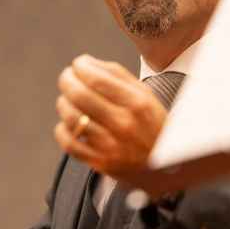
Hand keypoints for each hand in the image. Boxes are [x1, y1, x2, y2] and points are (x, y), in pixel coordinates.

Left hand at [55, 55, 166, 177]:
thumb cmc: (152, 125)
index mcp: (137, 103)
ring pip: (71, 117)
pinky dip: (62, 130)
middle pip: (80, 95)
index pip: (96, 79)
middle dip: (67, 80)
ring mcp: (111, 146)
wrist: (167, 167)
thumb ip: (116, 75)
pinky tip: (68, 124)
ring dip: (63, 103)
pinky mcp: (101, 163)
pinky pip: (69, 143)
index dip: (80, 67)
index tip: (78, 64)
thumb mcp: (145, 95)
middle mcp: (124, 124)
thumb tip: (85, 62)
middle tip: (67, 77)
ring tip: (67, 99)